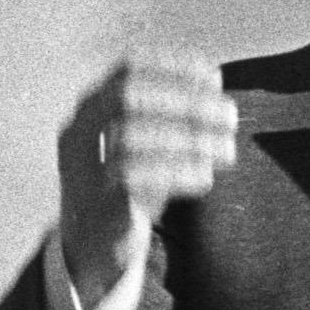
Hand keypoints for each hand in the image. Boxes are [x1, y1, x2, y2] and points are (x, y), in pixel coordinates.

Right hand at [54, 50, 237, 309]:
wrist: (92, 243)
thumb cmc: (128, 182)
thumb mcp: (146, 142)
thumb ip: (172, 112)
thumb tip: (214, 77)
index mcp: (91, 108)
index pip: (127, 69)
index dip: (172, 66)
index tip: (216, 76)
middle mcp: (79, 130)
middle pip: (128, 97)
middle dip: (185, 100)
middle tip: (230, 116)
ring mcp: (83, 166)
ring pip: (130, 136)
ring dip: (187, 138)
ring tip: (228, 149)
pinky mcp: (97, 204)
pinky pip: (133, 179)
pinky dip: (175, 172)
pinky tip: (205, 175)